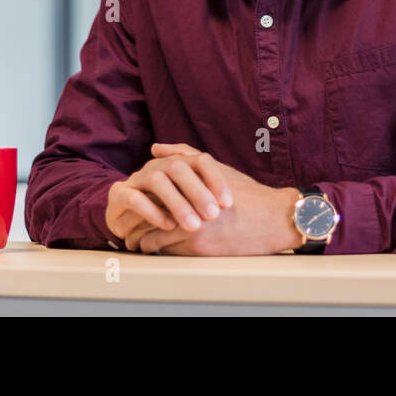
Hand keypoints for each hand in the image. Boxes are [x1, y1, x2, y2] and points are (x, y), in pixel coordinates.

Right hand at [105, 142, 233, 247]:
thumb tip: (232, 200)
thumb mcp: (191, 202)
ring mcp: (137, 178)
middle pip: (178, 167)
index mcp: (177, 162)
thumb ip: (208, 193)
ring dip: (177, 202)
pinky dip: (151, 211)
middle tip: (213, 215)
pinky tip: (167, 225)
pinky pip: (133, 198)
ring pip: (156, 180)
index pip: (200, 160)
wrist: (126, 216)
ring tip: (193, 225)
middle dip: (198, 191)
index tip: (228, 203)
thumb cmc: (166, 208)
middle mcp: (157, 165)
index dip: (215, 179)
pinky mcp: (118, 194)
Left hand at [119, 143, 302, 255]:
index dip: (137, 195)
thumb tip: (156, 147)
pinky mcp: (197, 245)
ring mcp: (192, 223)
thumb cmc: (246, 193)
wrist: (272, 219)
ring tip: (131, 239)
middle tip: (123, 223)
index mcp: (191, 179)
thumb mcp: (216, 168)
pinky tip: (148, 247)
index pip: (151, 186)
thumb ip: (185, 155)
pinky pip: (163, 246)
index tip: (130, 200)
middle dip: (133, 217)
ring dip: (138, 235)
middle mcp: (189, 199)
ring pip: (151, 229)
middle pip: (147, 207)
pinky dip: (151, 246)